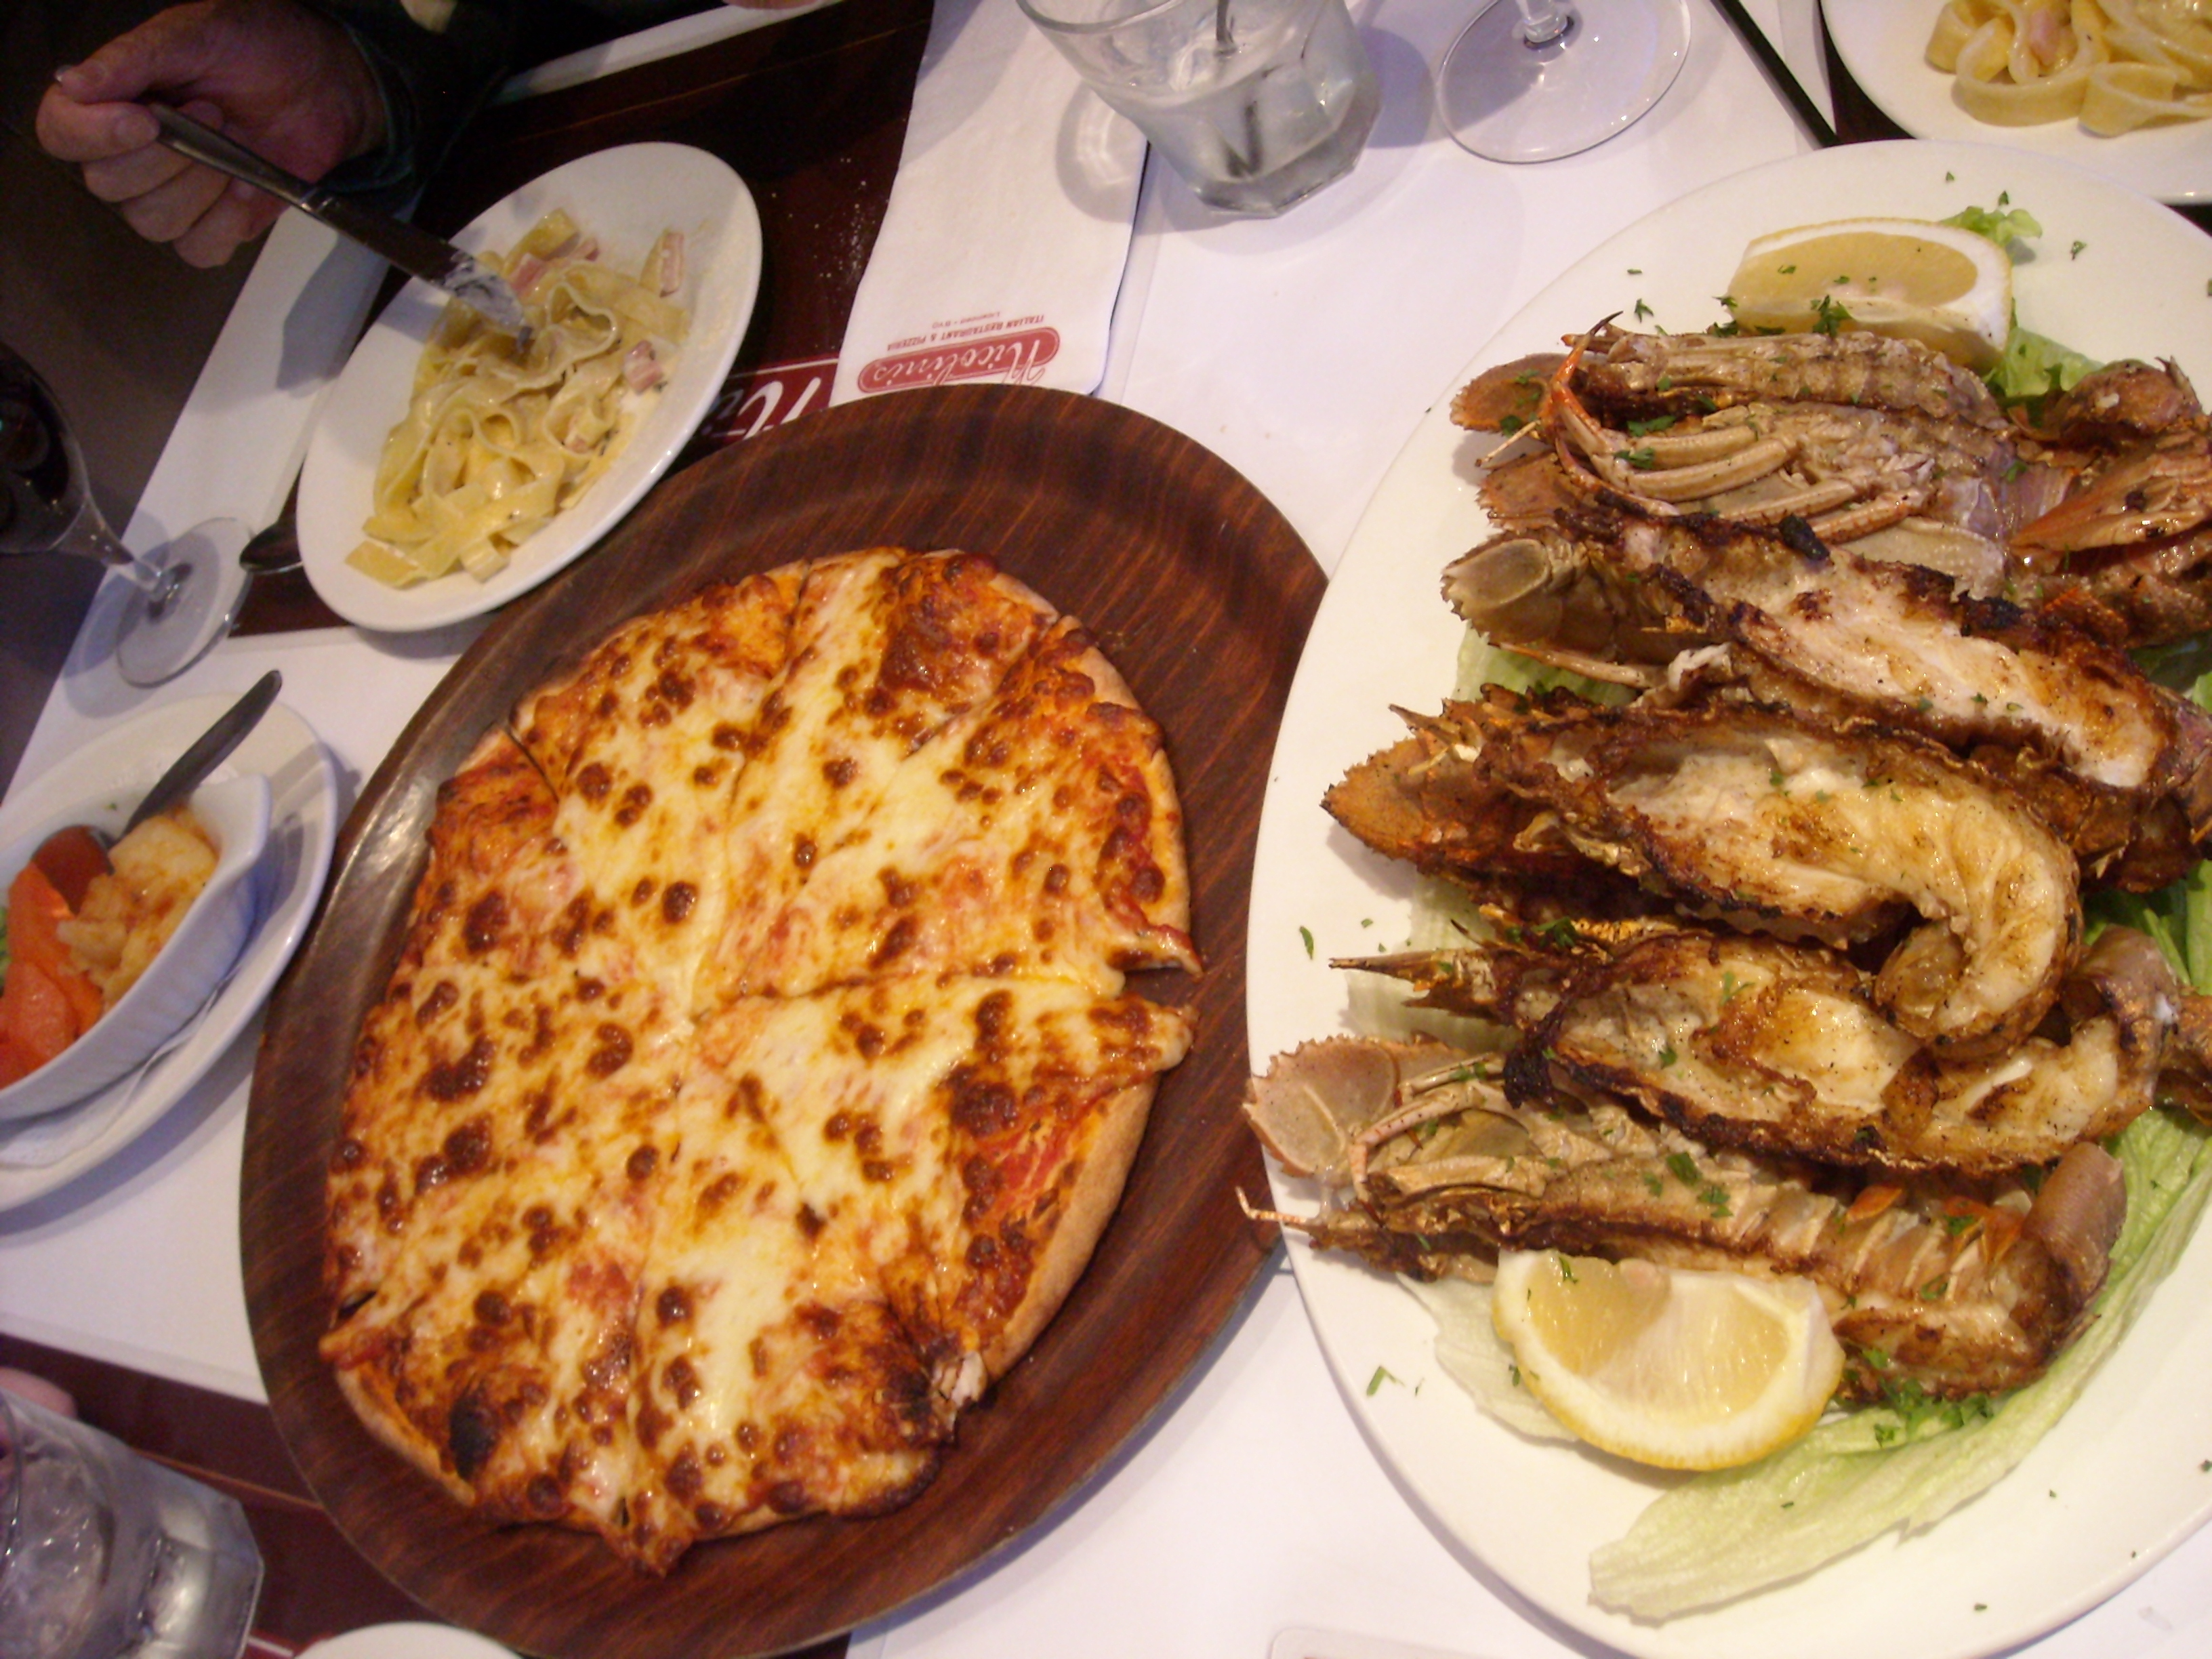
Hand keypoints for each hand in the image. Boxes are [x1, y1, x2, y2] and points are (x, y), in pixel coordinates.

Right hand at [36, 0, 389, 267]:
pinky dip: (225, 224)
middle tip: (213, 112)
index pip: (61, 134)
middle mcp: (132, 152)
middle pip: (107, 184)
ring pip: (152, 221)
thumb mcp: (196, 35)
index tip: (145, 119)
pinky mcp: (217, 221)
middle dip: (166, 156)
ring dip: (198, 186)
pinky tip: (246, 189)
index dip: (93, 136)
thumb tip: (73, 84)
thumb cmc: (259, 48)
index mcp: (112, 100)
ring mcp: (174, 192)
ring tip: (233, 143)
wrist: (326, 80)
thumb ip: (132, 59)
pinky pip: (198, 249)